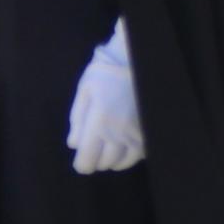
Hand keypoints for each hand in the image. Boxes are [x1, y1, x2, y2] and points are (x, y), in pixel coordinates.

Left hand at [67, 22, 144, 174]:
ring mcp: (137, 135)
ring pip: (122, 163)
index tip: (82, 157)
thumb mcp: (84, 91)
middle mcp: (119, 134)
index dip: (82, 163)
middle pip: (104, 164)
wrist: (137, 60)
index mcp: (99, 124)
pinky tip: (126, 143)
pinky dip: (129, 154)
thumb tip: (74, 144)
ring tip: (110, 145)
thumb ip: (77, 120)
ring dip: (113, 158)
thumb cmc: (105, 73)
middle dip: (96, 159)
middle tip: (95, 146)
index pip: (87, 162)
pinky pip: (138, 156)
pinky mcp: (150, 133)